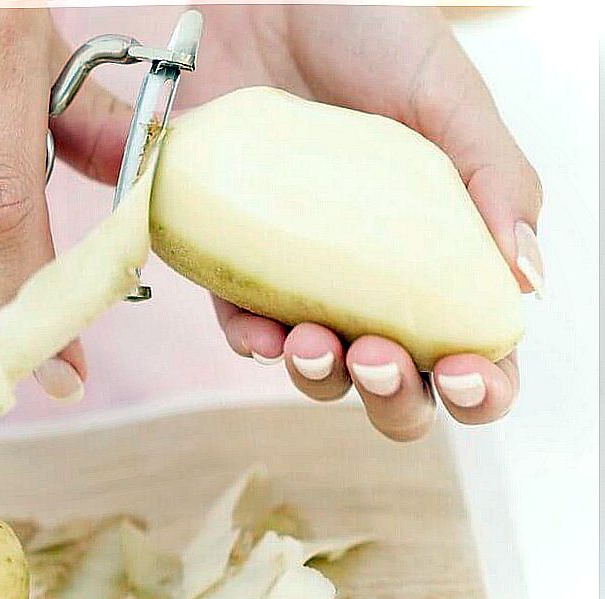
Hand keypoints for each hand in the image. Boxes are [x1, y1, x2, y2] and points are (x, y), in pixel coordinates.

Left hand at [180, 5, 541, 440]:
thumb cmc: (361, 33)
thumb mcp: (448, 96)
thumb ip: (496, 181)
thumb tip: (527, 279)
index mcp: (441, 247)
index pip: (472, 343)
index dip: (482, 385)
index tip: (471, 375)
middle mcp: (373, 275)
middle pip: (396, 381)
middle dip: (397, 397)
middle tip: (383, 356)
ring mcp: (303, 275)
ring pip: (318, 371)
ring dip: (324, 379)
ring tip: (322, 343)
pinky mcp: (235, 260)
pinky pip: (242, 326)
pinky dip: (254, 344)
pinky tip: (266, 335)